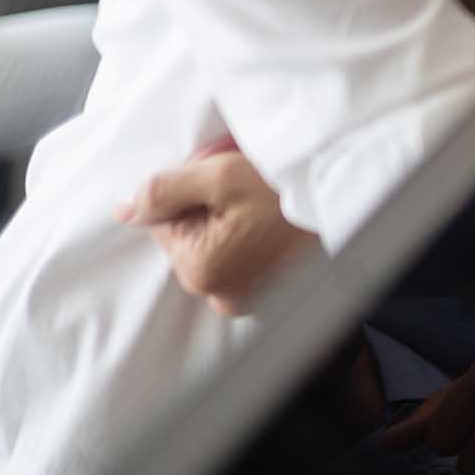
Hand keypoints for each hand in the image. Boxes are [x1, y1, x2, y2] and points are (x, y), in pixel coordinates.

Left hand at [118, 145, 315, 316]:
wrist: (350, 191)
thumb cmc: (292, 187)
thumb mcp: (221, 174)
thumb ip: (164, 190)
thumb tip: (124, 210)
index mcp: (202, 271)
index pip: (165, 222)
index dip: (190, 192)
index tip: (224, 178)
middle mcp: (223, 297)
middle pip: (192, 238)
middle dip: (210, 208)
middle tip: (248, 185)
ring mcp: (251, 300)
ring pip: (218, 249)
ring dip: (233, 223)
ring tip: (266, 200)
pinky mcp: (273, 295)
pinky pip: (244, 263)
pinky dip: (253, 241)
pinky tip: (275, 221)